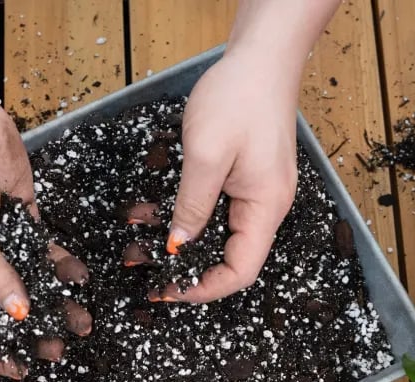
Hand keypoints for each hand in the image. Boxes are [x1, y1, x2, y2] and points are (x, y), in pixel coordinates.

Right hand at [0, 93, 88, 377]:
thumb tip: (18, 314)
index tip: (17, 370)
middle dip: (28, 330)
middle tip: (58, 348)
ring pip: (26, 282)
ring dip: (51, 302)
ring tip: (80, 320)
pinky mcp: (19, 217)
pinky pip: (42, 251)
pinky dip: (60, 266)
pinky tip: (79, 280)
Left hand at [157, 52, 299, 303]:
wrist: (261, 58)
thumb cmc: (239, 98)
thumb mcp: (206, 154)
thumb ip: (192, 204)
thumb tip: (179, 245)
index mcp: (265, 207)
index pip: (240, 270)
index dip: (206, 288)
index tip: (170, 289)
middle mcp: (267, 207)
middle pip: (232, 258)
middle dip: (190, 269)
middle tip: (150, 272)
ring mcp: (258, 193)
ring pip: (221, 236)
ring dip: (186, 244)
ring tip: (147, 247)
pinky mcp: (248, 179)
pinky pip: (219, 212)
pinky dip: (190, 218)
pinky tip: (161, 217)